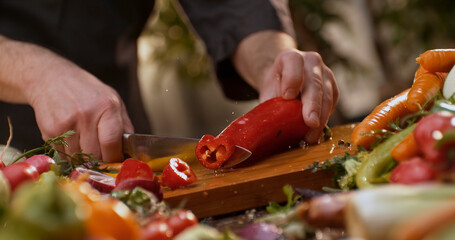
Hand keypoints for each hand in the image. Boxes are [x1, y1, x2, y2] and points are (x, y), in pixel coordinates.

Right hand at [0, 37, 132, 161]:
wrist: (50, 78)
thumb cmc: (86, 91)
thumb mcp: (112, 100)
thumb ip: (124, 125)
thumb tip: (132, 150)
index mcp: (107, 107)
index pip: (112, 143)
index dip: (114, 157)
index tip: (115, 160)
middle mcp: (86, 115)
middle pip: (95, 155)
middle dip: (99, 160)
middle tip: (99, 154)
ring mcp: (67, 123)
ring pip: (78, 158)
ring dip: (82, 157)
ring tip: (83, 142)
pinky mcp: (50, 130)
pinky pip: (63, 155)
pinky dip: (68, 153)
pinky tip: (69, 138)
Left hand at [258, 49, 337, 143]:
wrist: (283, 82)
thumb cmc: (275, 89)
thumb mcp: (267, 94)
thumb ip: (270, 106)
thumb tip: (269, 129)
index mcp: (290, 57)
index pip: (294, 62)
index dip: (291, 79)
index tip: (287, 97)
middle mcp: (311, 60)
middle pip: (314, 82)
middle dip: (313, 105)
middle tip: (310, 123)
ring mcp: (325, 72)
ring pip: (327, 94)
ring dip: (321, 117)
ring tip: (312, 135)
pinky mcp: (333, 86)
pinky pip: (333, 102)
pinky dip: (326, 117)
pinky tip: (317, 129)